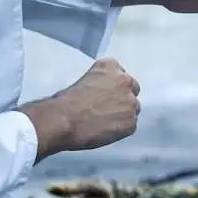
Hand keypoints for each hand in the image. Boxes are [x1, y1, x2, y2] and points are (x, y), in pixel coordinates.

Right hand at [20, 58, 140, 162]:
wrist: (65, 119)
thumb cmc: (66, 101)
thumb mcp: (83, 80)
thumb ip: (99, 83)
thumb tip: (102, 94)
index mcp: (111, 66)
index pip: (119, 74)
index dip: (112, 86)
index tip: (105, 93)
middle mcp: (125, 81)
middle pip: (132, 89)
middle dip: (123, 97)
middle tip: (108, 107)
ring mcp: (131, 102)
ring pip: (133, 108)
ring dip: (123, 113)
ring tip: (105, 121)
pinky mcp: (131, 122)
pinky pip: (130, 125)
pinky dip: (120, 129)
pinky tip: (106, 130)